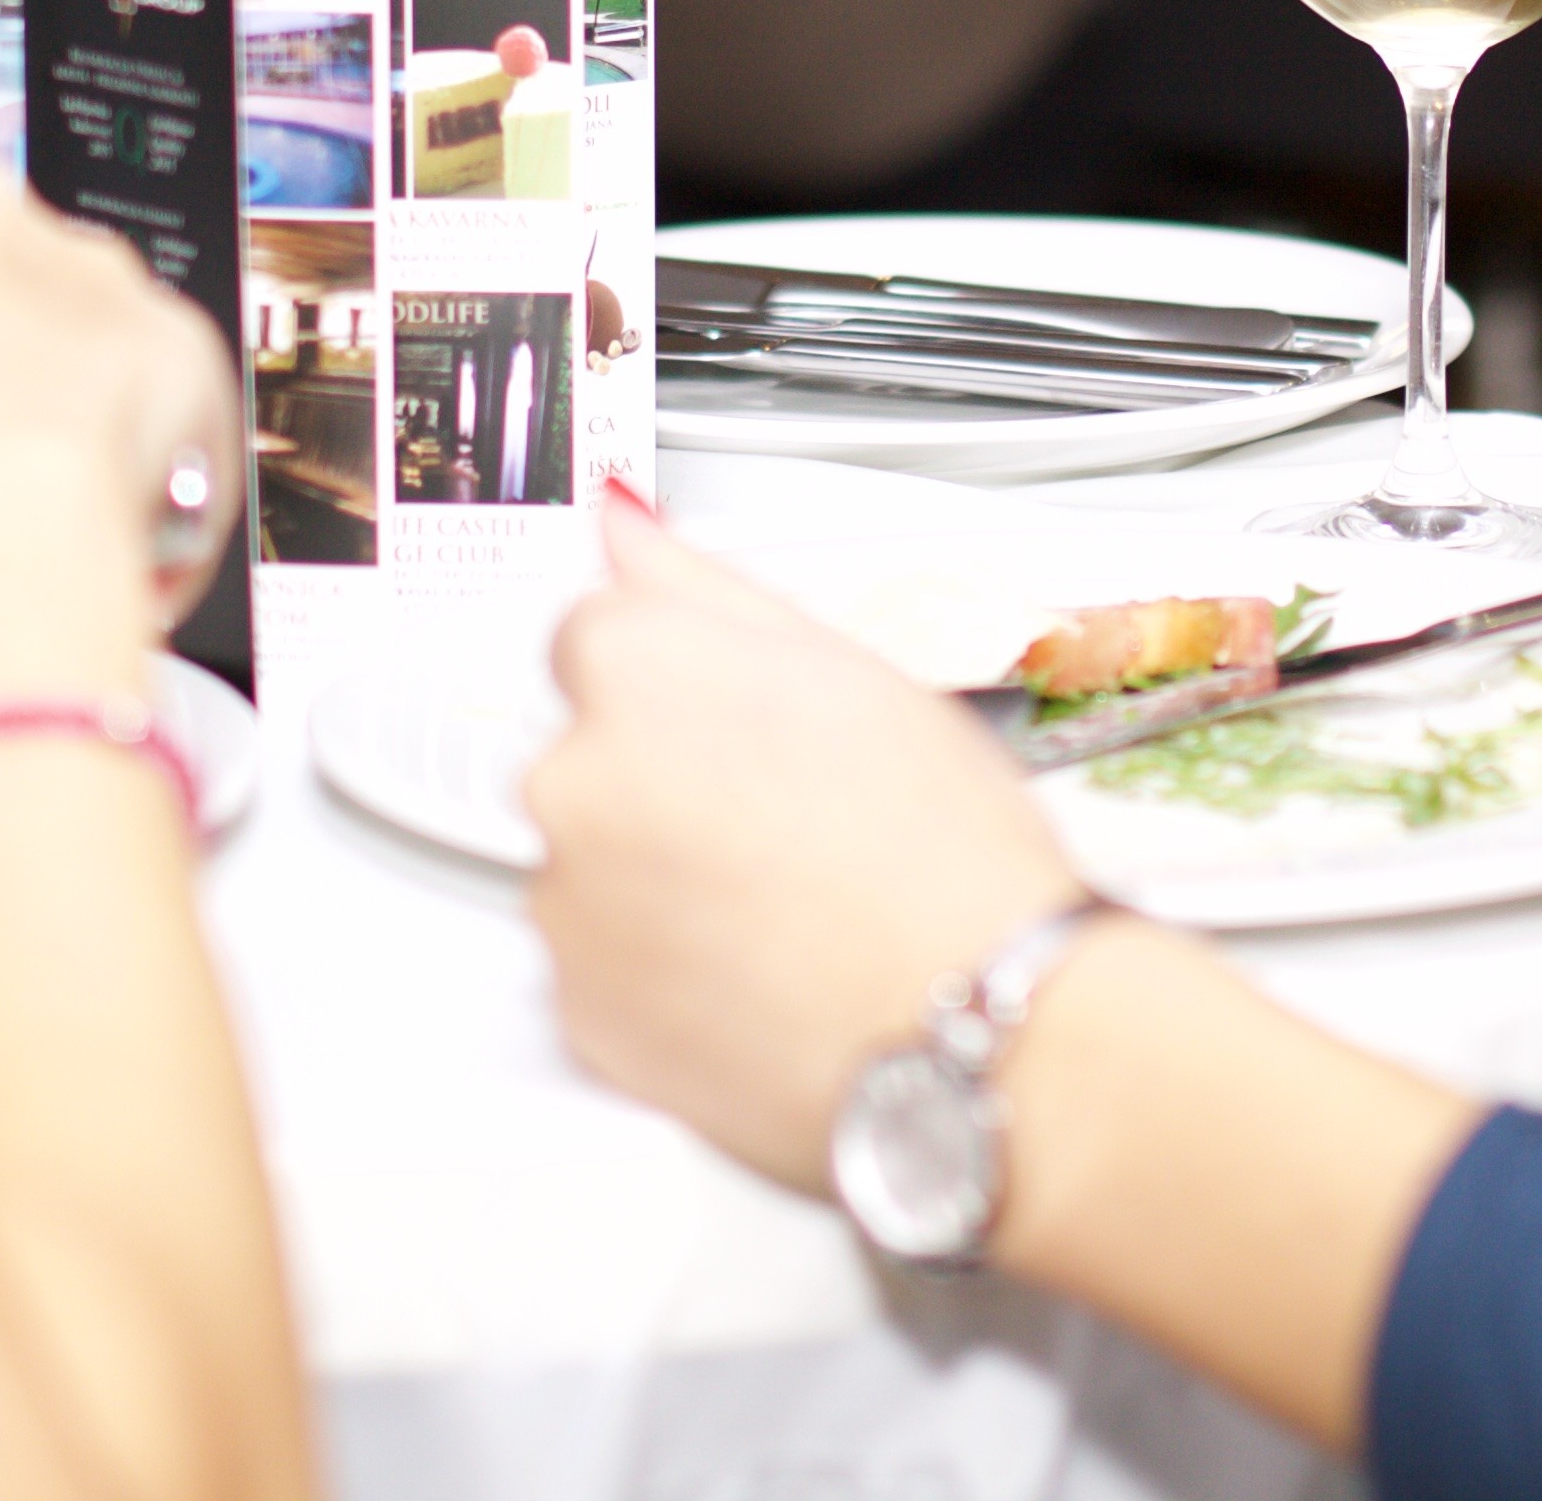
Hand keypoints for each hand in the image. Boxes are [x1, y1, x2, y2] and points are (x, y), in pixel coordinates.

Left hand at [525, 497, 1080, 1191]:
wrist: (975, 1024)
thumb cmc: (939, 849)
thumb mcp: (847, 666)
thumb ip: (700, 583)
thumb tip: (621, 517)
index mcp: (632, 663)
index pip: (598, 635)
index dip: (690, 684)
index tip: (747, 726)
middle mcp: (569, 776)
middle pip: (591, 754)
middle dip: (667, 782)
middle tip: (791, 820)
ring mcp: (566, 902)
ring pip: (595, 866)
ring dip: (659, 879)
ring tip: (790, 906)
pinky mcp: (576, 1015)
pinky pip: (604, 970)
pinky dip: (660, 973)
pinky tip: (761, 971)